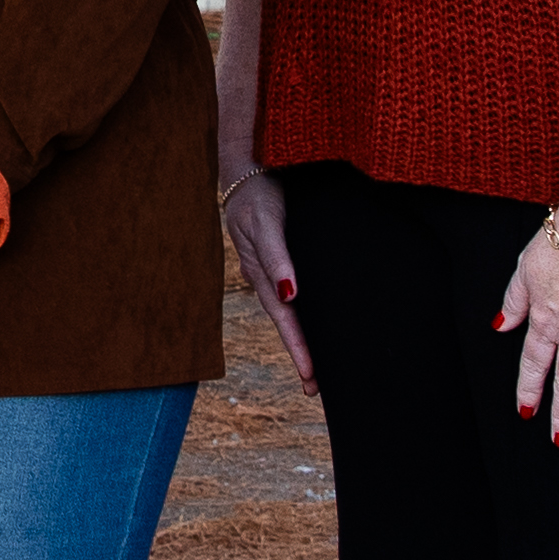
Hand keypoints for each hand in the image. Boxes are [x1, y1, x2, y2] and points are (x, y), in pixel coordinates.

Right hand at [219, 168, 314, 391]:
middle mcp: (265, 278)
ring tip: (314, 368)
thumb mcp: (267, 222)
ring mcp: (269, 271)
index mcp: (262, 274)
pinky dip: (298, 316)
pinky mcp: (276, 262)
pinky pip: (289, 296)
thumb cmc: (259, 195)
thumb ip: (277, 256)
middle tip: (315, 388)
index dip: (299, 348)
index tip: (312, 376)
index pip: (285, 320)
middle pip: (285, 324)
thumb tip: (290, 294)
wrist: (243, 171)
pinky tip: (306, 323)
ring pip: (287, 313)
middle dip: (300, 355)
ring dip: (299, 340)